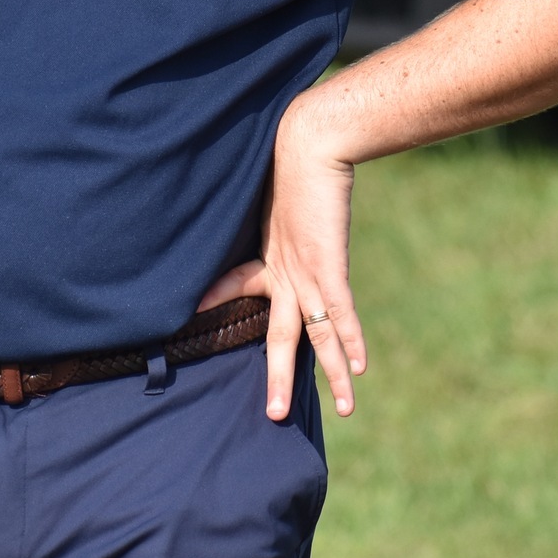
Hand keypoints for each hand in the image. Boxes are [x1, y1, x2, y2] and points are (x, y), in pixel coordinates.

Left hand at [197, 98, 366, 420]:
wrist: (308, 141)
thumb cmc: (289, 158)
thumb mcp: (275, 190)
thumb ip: (271, 206)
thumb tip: (267, 195)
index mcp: (270, 254)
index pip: (236, 285)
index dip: (216, 297)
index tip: (197, 309)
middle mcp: (286, 272)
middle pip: (278, 336)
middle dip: (277, 377)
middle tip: (275, 415)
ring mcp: (307, 273)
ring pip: (317, 336)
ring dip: (331, 376)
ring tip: (345, 412)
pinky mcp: (329, 266)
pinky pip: (340, 314)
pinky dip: (351, 342)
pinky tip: (360, 369)